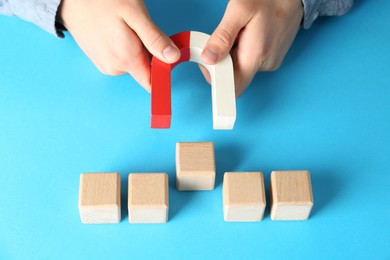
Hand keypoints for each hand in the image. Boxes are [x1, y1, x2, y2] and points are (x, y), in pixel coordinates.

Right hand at [58, 0, 179, 91]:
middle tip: (141, 30)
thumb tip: (173, 58)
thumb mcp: (135, 14)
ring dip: (135, 48)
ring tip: (124, 27)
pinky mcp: (98, 59)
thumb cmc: (101, 0)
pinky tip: (116, 30)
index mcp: (126, 59)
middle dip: (149, 53)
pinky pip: (120, 58)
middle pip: (144, 70)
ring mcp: (104, 64)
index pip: (152, 83)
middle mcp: (114, 68)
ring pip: (132, 63)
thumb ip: (154, 39)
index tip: (166, 56)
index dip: (163, 71)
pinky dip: (124, 47)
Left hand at [201, 0, 302, 96]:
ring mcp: (270, 62)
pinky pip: (250, 61)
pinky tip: (248, 35)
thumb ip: (223, 36)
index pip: (233, 87)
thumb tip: (209, 58)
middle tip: (225, 39)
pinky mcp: (272, 58)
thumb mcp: (240, 9)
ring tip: (241, 32)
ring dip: (233, 53)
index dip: (217, 79)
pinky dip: (243, 51)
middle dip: (223, 60)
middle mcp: (265, 64)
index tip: (209, 63)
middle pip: (234, 76)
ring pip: (241, 68)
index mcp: (256, 55)